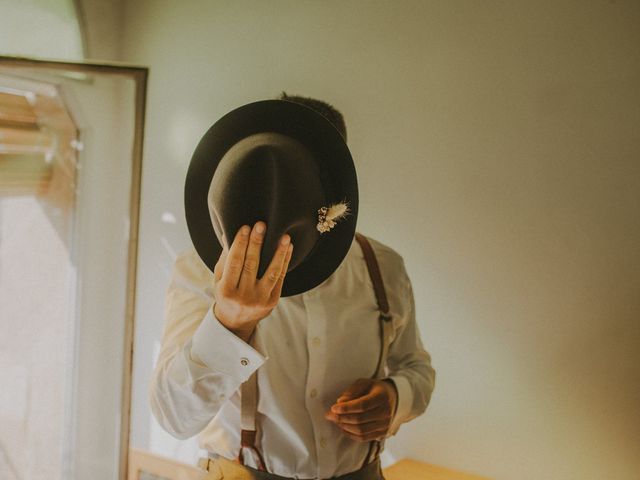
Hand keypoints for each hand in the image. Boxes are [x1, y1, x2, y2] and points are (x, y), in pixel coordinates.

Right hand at [212, 221, 292, 341]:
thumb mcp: (219, 279)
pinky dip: (285, 262)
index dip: (240, 244)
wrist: (237, 321)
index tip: (245, 227)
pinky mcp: (272, 301)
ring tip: (284, 237)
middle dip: (257, 243)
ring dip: (279, 253)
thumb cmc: (226, 293)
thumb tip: (229, 233)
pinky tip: (288, 248)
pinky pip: (280, 278)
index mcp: (226, 290)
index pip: (234, 263)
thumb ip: (224, 258)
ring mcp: (259, 300)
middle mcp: (243, 296)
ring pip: (271, 272)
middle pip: (252, 265)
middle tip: (262, 225)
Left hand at [325, 378, 397, 441]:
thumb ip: (352, 391)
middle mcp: (386, 412)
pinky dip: (350, 434)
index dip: (346, 408)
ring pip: (361, 431)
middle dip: (342, 418)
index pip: (362, 405)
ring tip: (335, 420)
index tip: (333, 408)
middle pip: (360, 419)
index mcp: (382, 397)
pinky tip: (343, 427)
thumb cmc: (374, 389)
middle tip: (329, 415)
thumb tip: (340, 402)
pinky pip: (363, 438)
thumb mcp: (363, 383)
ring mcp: (385, 425)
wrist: (391, 398)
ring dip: (345, 426)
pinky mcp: (382, 433)